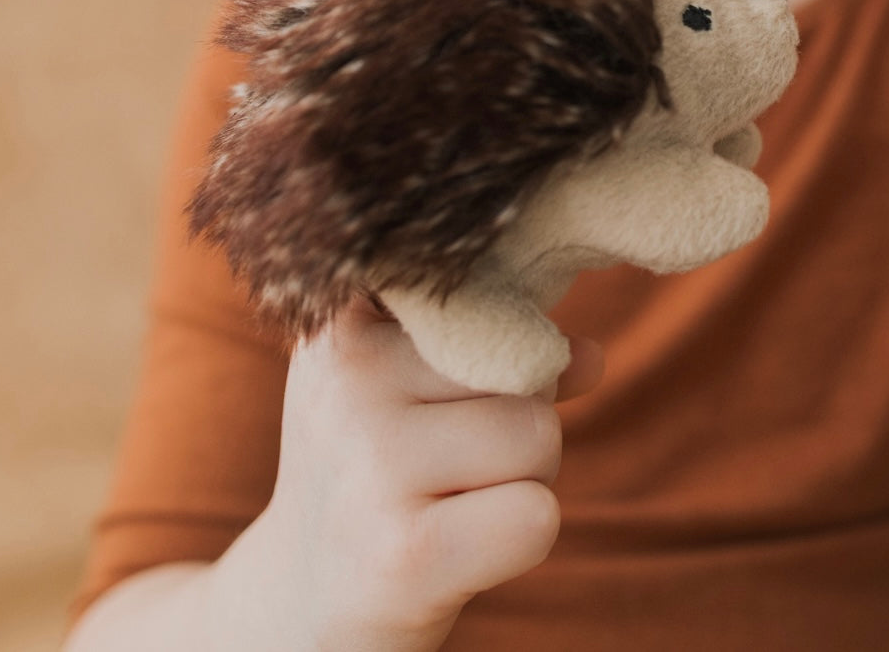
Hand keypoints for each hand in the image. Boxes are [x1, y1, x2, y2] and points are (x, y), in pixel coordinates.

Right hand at [257, 292, 603, 651]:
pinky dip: (524, 537)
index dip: (507, 332)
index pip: (485, 286)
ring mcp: (371, 461)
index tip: (474, 369)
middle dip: (520, 417)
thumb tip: (591, 355)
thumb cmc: (376, 474)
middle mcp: (349, 374)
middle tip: (450, 463)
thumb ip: (498, 352)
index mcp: (348, 319)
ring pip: (539, 433)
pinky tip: (461, 549)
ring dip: (525, 477)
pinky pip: (537, 516)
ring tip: (454, 501)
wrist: (297, 602)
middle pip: (524, 362)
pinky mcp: (404, 553)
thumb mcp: (410, 390)